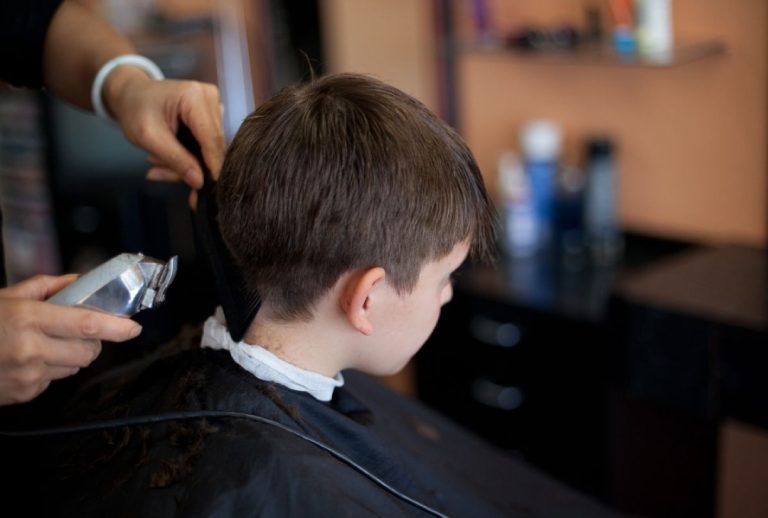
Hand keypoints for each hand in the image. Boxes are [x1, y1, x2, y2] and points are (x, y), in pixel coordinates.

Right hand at [0, 274, 142, 405]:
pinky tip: (29, 359)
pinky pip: (55, 380)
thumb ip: (48, 287)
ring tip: (46, 343)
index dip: (116, 327)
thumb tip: (80, 281)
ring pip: (76, 366)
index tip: (134, 327)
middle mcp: (31, 349)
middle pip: (89, 350)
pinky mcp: (25, 394)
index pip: (87, 324)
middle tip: (76, 330)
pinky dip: (52, 369)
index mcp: (29, 319)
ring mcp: (28, 375)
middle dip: (92, 340)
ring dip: (72, 355)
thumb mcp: (6, 296)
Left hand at [104, 67, 225, 206]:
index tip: (210, 191)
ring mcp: (215, 106)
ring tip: (157, 163)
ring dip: (186, 163)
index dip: (212, 167)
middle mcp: (211, 99)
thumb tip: (199, 182)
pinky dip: (189, 156)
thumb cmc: (135, 110)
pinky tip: (168, 155)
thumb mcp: (148, 137)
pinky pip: (207, 144)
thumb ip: (175, 159)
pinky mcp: (213, 115)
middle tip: (159, 174)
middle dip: (190, 166)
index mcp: (195, 97)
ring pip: (210, 148)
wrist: (131, 94)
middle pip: (212, 145)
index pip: (211, 139)